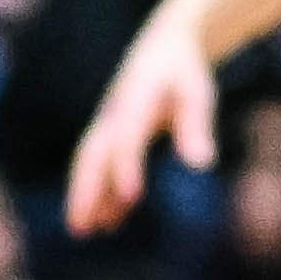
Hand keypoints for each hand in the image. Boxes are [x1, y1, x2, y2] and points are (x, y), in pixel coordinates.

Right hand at [61, 9, 219, 235]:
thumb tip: (200, 165)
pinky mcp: (109, 134)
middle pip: (93, 155)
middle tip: (80, 227)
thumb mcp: (196, 93)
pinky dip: (101, 191)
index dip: (127, 167)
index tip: (131, 198)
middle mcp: (112, 114)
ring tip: (82, 231)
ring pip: (89, 164)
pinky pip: (100, 166)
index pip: (127, 138)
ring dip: (84, 196)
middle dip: (86, 191)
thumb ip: (195, 126)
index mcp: (133, 100)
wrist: (161, 48)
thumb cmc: (183, 73)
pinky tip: (106, 221)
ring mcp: (106, 124)